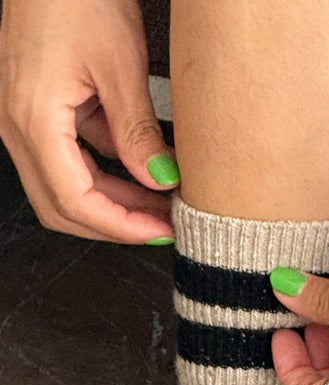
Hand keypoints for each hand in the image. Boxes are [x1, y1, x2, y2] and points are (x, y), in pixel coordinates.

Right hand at [0, 0, 176, 242]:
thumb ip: (138, 131)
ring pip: (64, 187)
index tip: (161, 231)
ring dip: (112, 202)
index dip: (121, 226)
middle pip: (63, 207)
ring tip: (160, 203)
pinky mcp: (36, 108)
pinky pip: (67, 158)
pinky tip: (142, 167)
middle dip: (115, 224)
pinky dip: (104, 173)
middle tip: (164, 225)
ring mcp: (22, 118)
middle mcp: (17, 125)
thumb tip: (160, 181)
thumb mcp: (120, 63)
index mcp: (34, 120)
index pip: (76, 202)